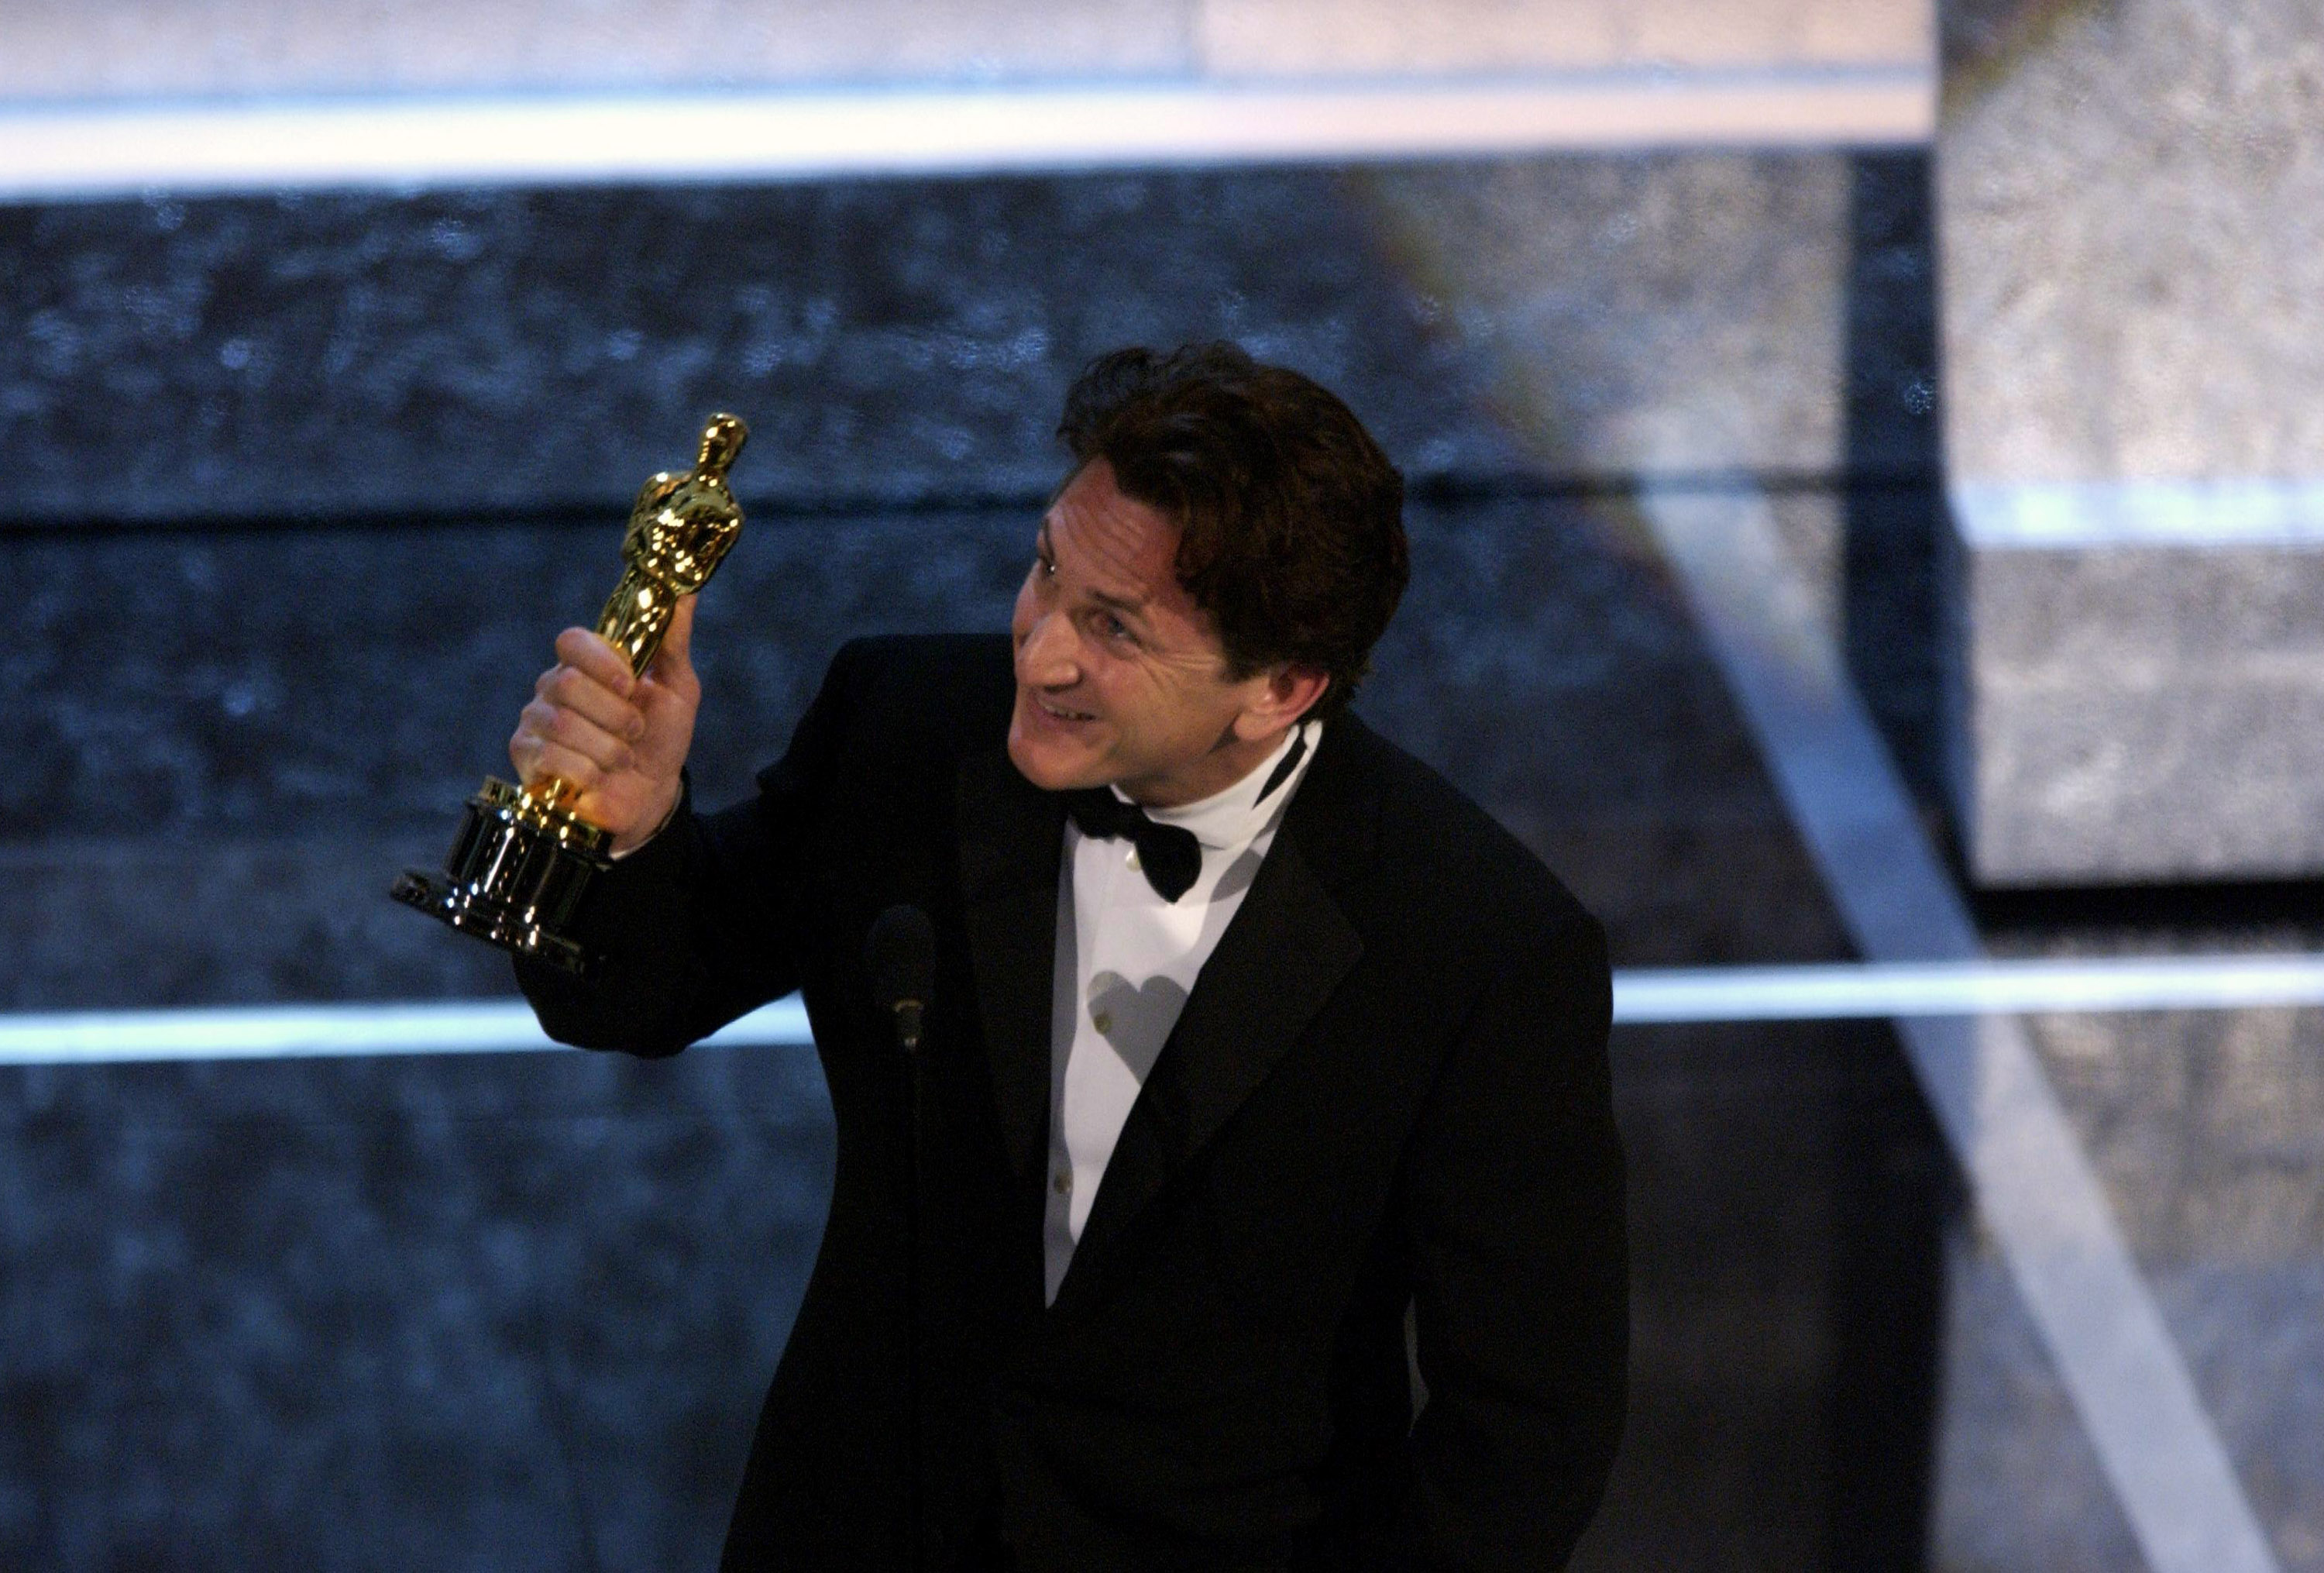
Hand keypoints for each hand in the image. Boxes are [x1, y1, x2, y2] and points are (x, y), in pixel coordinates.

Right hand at [510, 595, 701, 850]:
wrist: (652, 797)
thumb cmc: (660, 740)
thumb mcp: (677, 690)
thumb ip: (673, 643)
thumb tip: (685, 594)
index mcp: (586, 665)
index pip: (572, 640)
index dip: (601, 661)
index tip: (631, 684)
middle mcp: (553, 688)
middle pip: (567, 683)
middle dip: (614, 714)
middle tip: (635, 730)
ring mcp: (535, 722)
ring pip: (562, 724)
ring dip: (607, 747)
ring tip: (622, 758)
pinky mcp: (526, 758)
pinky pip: (551, 757)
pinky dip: (588, 771)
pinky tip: (598, 778)